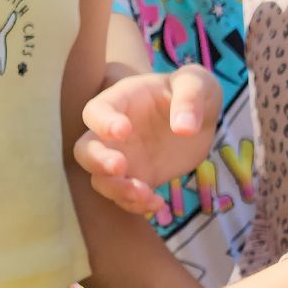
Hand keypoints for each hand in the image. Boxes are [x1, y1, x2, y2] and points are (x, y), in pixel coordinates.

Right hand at [74, 66, 221, 215]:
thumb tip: (184, 128)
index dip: (102, 123)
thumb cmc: (193, 91)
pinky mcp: (138, 179)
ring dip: (116, 190)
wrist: (202, 119)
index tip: (123, 130)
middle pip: (85, 150)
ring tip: (144, 193)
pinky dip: (136, 205)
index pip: (96, 111)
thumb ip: (190, 98)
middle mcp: (113, 133)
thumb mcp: (197, 83)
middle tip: (120, 167)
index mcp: (121, 101)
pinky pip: (125, 198)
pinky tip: (157, 203)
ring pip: (101, 180)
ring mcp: (123, 158)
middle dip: (97, 161)